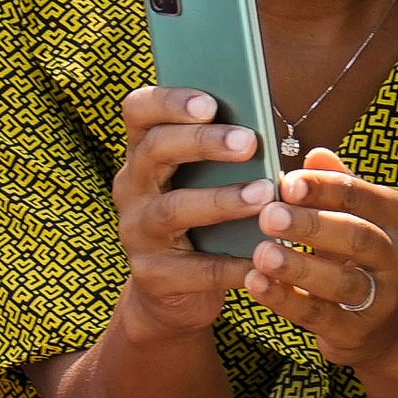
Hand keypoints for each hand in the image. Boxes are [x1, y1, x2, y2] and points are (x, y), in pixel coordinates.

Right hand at [108, 89, 270, 334]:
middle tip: (248, 141)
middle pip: (155, 151)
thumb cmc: (203, 222)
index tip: (209, 102)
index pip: (138, 111)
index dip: (169, 101)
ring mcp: (136, 232)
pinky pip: (196, 268)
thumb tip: (265, 129)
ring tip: (264, 194)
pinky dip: (233, 263)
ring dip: (221, 200)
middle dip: (202, 142)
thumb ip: (223, 155)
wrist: (174, 296)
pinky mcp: (152, 275)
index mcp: (143, 154)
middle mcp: (132, 188)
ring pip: (173, 209)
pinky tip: (265, 257)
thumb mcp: (203, 183)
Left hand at [234, 148, 397, 374]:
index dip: (323, 189)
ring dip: (299, 266)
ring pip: (342, 281)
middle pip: (356, 237)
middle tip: (268, 215)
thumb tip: (315, 154)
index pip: (361, 196)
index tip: (286, 181)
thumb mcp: (354, 217)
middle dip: (312, 225)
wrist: (388, 324)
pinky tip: (255, 284)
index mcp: (396, 217)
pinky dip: (285, 300)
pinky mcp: (358, 332)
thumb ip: (336, 187)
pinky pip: (320, 316)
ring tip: (261, 252)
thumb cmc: (357, 254)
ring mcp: (383, 298)